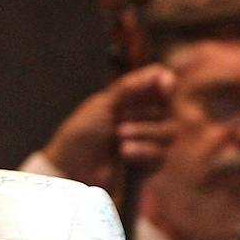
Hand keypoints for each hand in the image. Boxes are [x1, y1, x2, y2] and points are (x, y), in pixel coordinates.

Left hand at [38, 63, 176, 189]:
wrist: (71, 169)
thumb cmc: (81, 134)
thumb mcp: (103, 104)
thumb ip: (131, 87)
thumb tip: (161, 71)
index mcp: (130, 98)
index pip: (159, 83)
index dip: (166, 83)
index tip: (165, 87)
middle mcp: (142, 116)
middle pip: (168, 108)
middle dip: (146, 114)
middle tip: (120, 124)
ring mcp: (146, 140)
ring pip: (169, 132)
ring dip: (144, 133)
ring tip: (119, 139)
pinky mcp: (147, 164)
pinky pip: (161, 154)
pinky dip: (144, 151)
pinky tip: (125, 154)